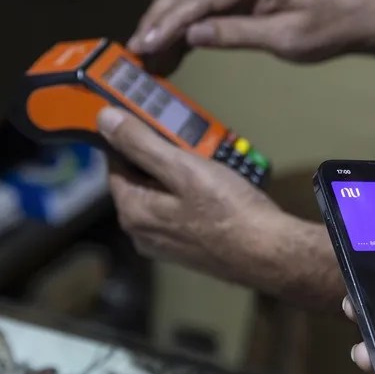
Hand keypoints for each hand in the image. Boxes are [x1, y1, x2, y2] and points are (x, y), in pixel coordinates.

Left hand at [96, 106, 286, 281]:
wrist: (270, 254)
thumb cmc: (229, 210)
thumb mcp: (184, 168)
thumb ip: (141, 144)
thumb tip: (105, 120)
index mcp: (133, 212)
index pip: (117, 163)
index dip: (136, 140)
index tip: (160, 124)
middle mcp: (141, 233)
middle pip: (141, 181)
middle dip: (163, 158)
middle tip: (194, 144)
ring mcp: (165, 245)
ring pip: (163, 196)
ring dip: (182, 176)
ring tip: (210, 163)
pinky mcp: (188, 251)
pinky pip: (181, 212)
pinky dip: (193, 196)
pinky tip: (218, 190)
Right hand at [127, 0, 374, 73]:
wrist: (352, 18)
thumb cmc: (327, 27)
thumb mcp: (284, 39)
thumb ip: (237, 34)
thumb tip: (192, 35)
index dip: (169, 21)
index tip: (145, 44)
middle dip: (159, 19)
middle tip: (136, 50)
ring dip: (167, 22)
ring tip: (148, 54)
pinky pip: (204, 2)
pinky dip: (186, 24)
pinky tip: (172, 49)